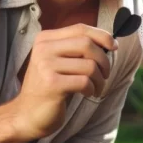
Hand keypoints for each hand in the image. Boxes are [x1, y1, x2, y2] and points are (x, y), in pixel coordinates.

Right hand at [12, 24, 116, 139]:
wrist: (28, 114)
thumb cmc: (52, 87)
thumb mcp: (62, 62)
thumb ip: (78, 49)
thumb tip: (109, 42)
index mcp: (46, 39)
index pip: (81, 28)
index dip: (102, 36)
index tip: (114, 47)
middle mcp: (44, 49)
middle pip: (87, 44)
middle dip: (104, 61)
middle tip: (105, 74)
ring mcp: (46, 65)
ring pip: (90, 65)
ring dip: (100, 79)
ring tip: (96, 88)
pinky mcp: (51, 84)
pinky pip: (85, 81)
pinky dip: (92, 89)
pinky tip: (87, 94)